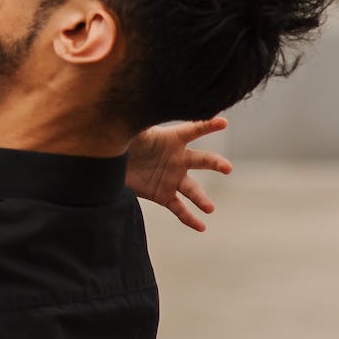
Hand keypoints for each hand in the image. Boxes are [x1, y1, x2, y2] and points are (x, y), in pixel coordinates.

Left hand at [126, 117, 231, 231]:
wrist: (112, 164)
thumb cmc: (123, 141)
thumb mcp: (133, 131)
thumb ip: (142, 125)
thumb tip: (141, 113)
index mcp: (172, 139)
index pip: (193, 130)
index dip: (207, 125)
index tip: (223, 122)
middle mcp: (178, 159)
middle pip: (202, 160)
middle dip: (215, 163)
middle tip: (227, 168)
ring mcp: (173, 178)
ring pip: (193, 189)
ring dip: (201, 199)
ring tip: (209, 208)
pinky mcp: (164, 195)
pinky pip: (180, 208)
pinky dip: (190, 218)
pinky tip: (201, 226)